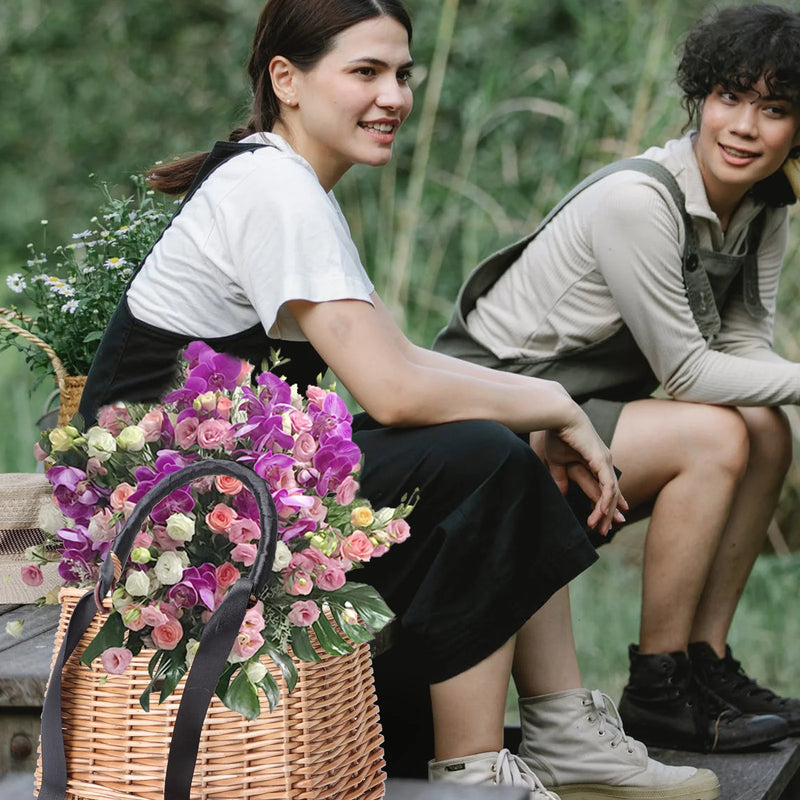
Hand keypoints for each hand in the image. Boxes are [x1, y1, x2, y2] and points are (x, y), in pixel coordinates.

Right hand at [530, 411, 626, 536]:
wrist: (557, 415)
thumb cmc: (554, 433)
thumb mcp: (556, 460)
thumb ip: (560, 477)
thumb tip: (562, 493)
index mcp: (593, 460)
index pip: (603, 485)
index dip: (606, 502)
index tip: (604, 519)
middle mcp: (602, 461)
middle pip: (610, 491)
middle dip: (610, 512)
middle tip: (607, 530)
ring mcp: (604, 460)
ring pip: (611, 492)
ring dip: (606, 512)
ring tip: (601, 528)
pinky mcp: (601, 460)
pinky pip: (607, 487)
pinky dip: (605, 501)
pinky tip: (601, 513)